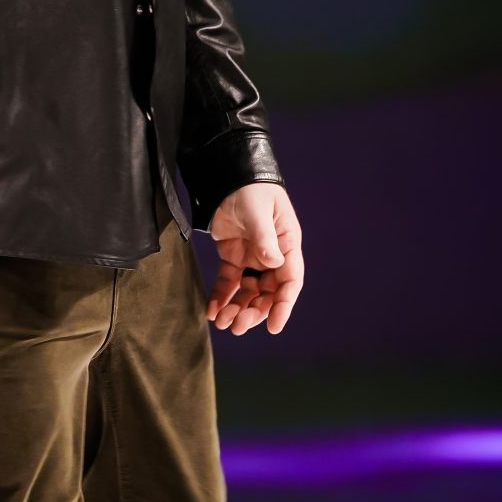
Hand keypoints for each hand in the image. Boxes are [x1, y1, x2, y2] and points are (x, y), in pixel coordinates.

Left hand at [205, 183, 304, 336]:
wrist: (227, 176)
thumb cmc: (251, 189)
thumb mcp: (258, 211)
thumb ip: (265, 237)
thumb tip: (274, 263)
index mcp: (287, 245)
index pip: (290, 281)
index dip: (283, 305)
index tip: (274, 326)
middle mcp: (272, 256)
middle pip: (267, 293)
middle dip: (254, 312)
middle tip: (237, 326)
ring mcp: (252, 258)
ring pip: (247, 292)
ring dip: (237, 309)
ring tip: (222, 322)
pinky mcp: (232, 256)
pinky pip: (228, 283)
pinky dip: (220, 297)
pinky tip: (211, 311)